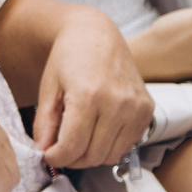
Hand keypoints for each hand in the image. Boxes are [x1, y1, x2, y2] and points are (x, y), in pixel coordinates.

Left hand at [35, 4, 154, 168]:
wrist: (96, 33)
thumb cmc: (69, 57)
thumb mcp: (48, 88)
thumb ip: (44, 124)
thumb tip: (44, 152)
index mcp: (89, 96)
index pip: (72, 148)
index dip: (56, 157)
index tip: (48, 154)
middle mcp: (118, 103)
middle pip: (92, 155)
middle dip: (72, 158)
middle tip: (61, 147)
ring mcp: (136, 107)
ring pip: (111, 155)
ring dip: (91, 155)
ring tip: (79, 138)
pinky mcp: (147, 109)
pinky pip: (127, 144)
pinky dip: (110, 145)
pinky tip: (98, 130)